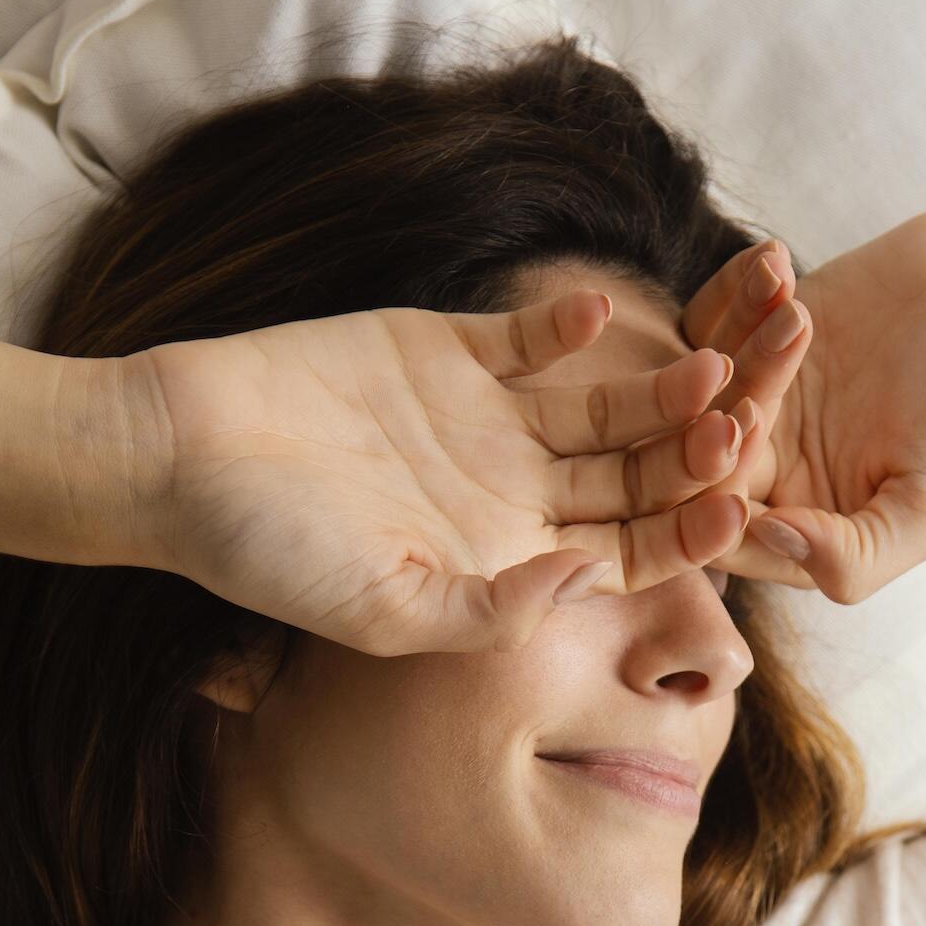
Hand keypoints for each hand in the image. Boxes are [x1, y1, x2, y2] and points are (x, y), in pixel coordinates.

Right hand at [115, 289, 753, 655]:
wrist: (181, 455)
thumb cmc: (270, 551)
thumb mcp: (383, 610)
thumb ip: (488, 611)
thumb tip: (586, 584)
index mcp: (505, 561)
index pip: (624, 556)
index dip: (683, 538)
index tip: (733, 516)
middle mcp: (509, 492)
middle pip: (632, 477)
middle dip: (691, 460)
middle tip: (744, 433)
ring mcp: (483, 417)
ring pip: (601, 405)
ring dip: (653, 388)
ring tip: (703, 368)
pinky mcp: (446, 348)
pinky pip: (528, 337)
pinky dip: (566, 325)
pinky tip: (602, 314)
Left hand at [681, 210, 925, 603]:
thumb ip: (855, 556)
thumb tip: (769, 540)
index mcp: (793, 529)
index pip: (723, 533)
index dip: (719, 496)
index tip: (745, 442)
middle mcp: (761, 470)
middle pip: (696, 459)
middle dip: (715, 420)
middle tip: (747, 381)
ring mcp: (751, 396)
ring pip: (700, 386)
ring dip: (740, 347)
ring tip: (796, 311)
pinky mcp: (746, 332)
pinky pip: (709, 319)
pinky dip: (734, 292)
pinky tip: (776, 266)